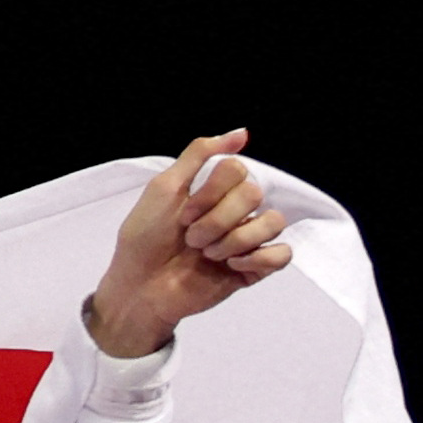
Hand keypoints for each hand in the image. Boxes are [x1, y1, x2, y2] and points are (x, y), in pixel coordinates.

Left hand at [84, 129, 292, 358]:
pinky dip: (259, 258)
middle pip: (254, 195)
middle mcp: (236, 211)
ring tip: (208, 255)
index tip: (184, 214)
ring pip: (273, 222)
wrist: (140, 288)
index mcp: (217, 190)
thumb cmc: (145, 240)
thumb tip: (241, 133)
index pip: (238, 171)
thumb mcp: (164, 187)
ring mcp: (247, 240)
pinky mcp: (253, 270)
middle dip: (217, 219)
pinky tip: (232, 265)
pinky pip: (282, 255)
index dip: (211, 192)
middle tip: (192, 239)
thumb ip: (199, 154)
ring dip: (236, 239)